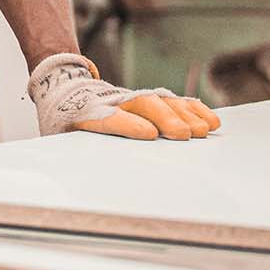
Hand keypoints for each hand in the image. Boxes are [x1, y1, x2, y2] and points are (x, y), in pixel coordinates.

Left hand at [28, 53, 220, 139]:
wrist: (66, 87)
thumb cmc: (66, 120)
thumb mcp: (61, 138)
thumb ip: (73, 153)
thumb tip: (80, 181)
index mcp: (87, 112)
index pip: (107, 116)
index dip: (128, 124)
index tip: (148, 134)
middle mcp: (113, 101)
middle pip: (141, 104)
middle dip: (163, 118)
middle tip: (181, 135)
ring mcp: (134, 98)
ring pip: (161, 100)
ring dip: (184, 115)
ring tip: (200, 131)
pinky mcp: (149, 100)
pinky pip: (174, 102)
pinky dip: (193, 110)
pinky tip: (209, 121)